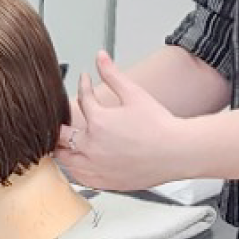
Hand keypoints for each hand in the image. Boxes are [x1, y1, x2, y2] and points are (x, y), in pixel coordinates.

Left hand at [55, 51, 189, 190]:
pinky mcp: (105, 182)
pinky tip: (78, 162)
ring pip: (65, 159)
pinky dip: (74, 168)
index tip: (86, 81)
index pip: (82, 99)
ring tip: (64, 141)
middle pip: (61, 136)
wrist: (177, 152)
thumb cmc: (160, 127)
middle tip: (63, 118)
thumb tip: (100, 56)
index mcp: (98, 122)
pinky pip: (79, 177)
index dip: (84, 86)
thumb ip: (112, 74)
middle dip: (61, 123)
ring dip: (62, 148)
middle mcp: (92, 147)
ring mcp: (97, 167)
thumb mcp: (134, 94)